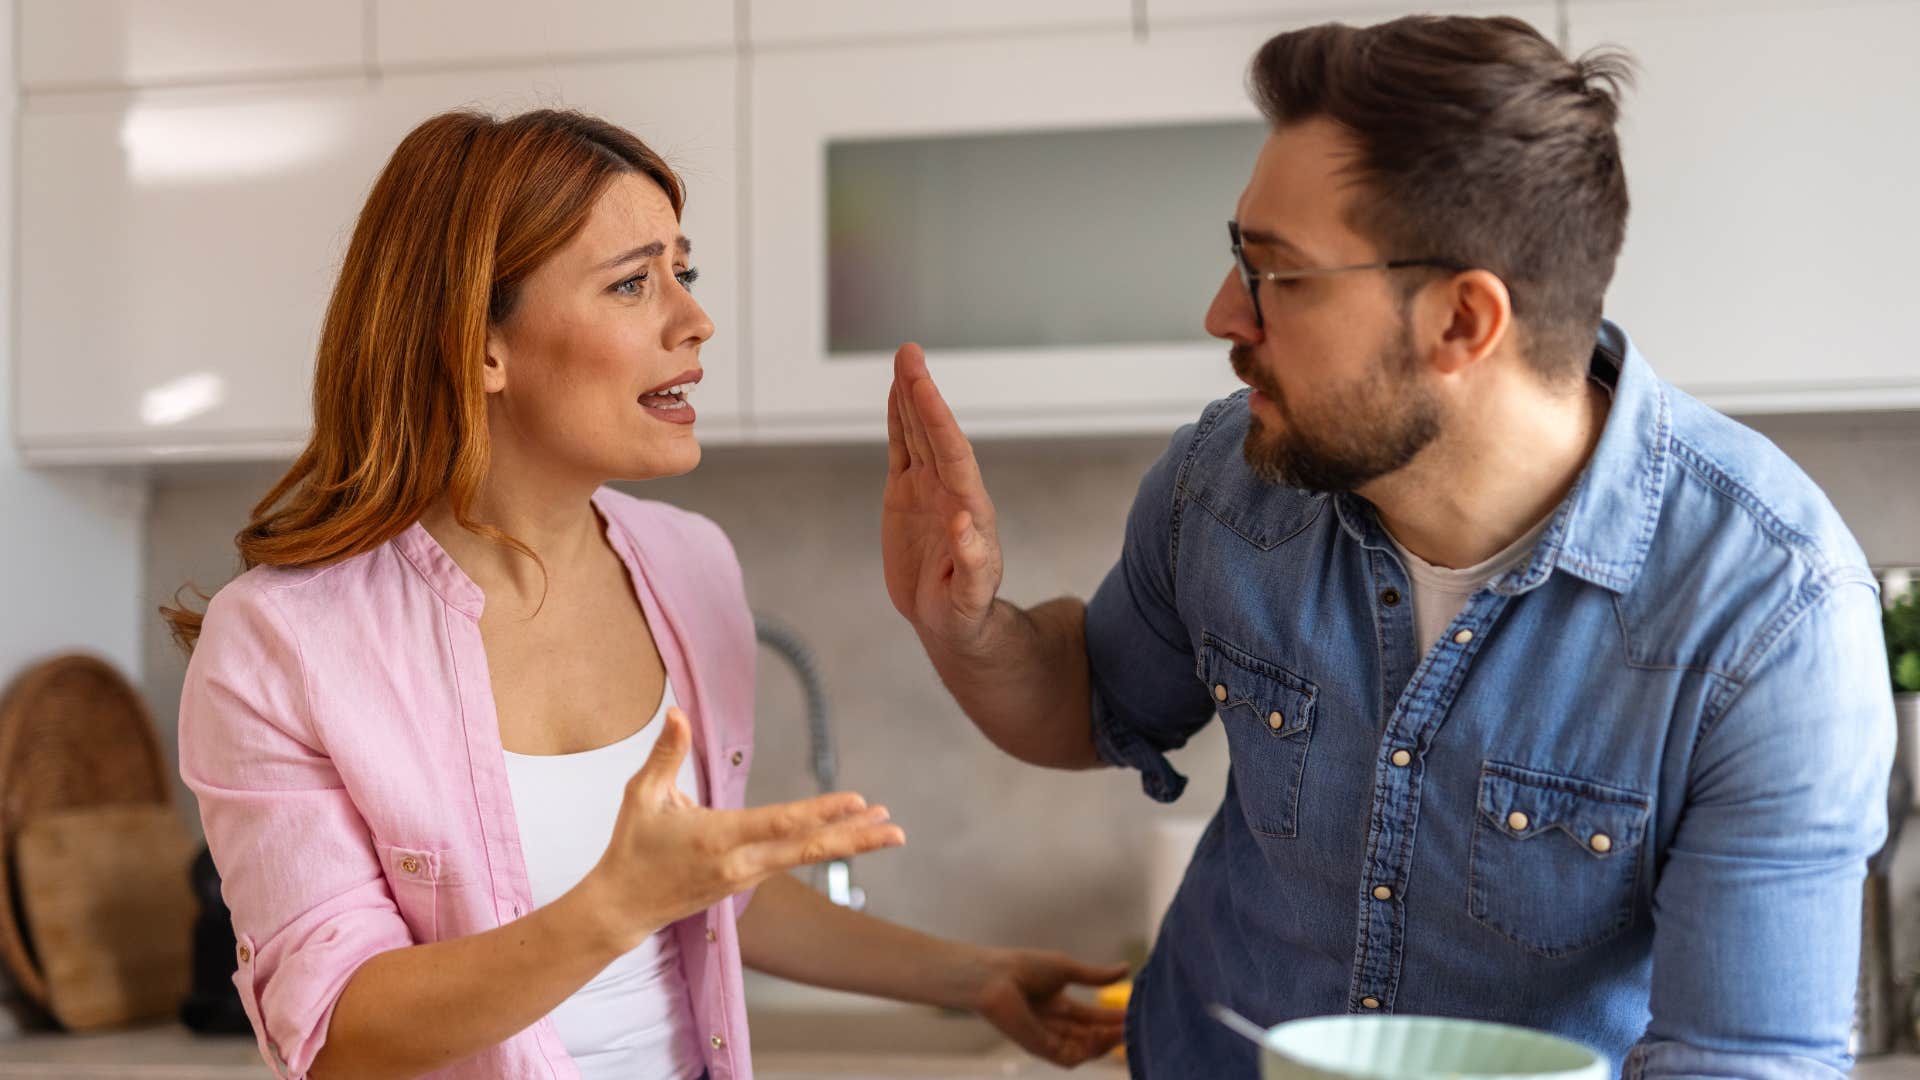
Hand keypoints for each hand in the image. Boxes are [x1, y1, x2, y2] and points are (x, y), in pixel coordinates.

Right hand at [585, 708, 904, 951]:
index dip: (822, 812)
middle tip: (897, 829)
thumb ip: (666, 754)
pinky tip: (847, 837)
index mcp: (718, 838)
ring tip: (888, 828)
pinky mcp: (745, 882)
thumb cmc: (631, 847)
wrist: (622, 907)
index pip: (781, 823)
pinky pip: (792, 862)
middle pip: (809, 850)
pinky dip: (823, 848)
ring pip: (806, 857)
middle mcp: (740, 863)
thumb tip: (677, 712)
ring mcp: (746, 877)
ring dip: (849, 842)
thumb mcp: (641, 796)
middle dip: (857, 838)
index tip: (857, 800)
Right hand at [882, 343, 1003, 650]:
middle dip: (922, 393)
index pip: (952, 455)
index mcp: (969, 509)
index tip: (921, 386)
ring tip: (904, 359)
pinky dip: (899, 421)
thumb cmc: (965, 612)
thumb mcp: (971, 597)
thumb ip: (973, 563)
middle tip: (909, 352)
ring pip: (919, 434)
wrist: (951, 620)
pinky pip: (903, 450)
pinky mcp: (908, 495)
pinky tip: (897, 394)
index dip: (936, 419)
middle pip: (935, 433)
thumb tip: (964, 522)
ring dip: (910, 397)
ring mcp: (930, 489)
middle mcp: (951, 490)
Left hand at [970, 949, 1130, 1067]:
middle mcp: (1055, 1025)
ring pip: (1085, 1051)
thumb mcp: (1066, 969)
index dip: (1113, 1017)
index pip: (1093, 1017)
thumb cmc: (1022, 968)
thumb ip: (1096, 976)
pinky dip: (1089, 1051)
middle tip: (1135, 1025)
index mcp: (1059, 1006)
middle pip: (1092, 1036)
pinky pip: (1072, 1058)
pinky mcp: (1041, 1049)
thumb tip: (1127, 968)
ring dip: (1105, 1044)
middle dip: (1114, 1032)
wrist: (995, 977)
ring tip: (1121, 1031)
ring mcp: (1048, 1039)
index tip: (1135, 1012)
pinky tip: (1099, 1035)